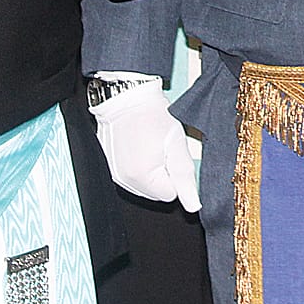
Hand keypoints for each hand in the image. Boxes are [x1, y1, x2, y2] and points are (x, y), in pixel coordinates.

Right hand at [90, 78, 200, 211]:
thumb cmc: (153, 115)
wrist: (126, 96)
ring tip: (149, 145)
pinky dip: (137, 166)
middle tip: (161, 148)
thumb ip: (185, 178)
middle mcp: (125, 180)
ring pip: (143, 186)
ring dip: (150, 171)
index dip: (175, 174)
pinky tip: (138, 147)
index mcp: (143, 177)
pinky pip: (131, 177)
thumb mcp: (177, 144)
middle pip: (156, 193)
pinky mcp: (109, 167)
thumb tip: (193, 206)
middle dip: (162, 174)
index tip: (171, 155)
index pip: (171, 195)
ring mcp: (115, 174)